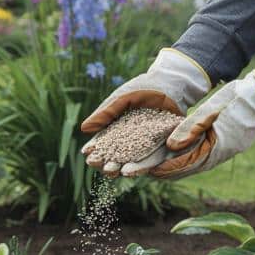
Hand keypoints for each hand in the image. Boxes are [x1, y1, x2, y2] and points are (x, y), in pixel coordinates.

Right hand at [80, 48, 209, 176]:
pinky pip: (150, 160)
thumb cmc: (144, 88)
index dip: (95, 149)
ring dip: (120, 168)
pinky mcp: (161, 148)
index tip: (88, 154)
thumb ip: (105, 114)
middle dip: (106, 163)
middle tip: (101, 165)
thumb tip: (84, 129)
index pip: (103, 143)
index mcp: (116, 128)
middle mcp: (129, 140)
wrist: (171, 84)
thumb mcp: (121, 99)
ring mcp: (145, 146)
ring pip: (130, 162)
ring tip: (113, 170)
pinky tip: (130, 171)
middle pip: (115, 157)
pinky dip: (140, 167)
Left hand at [150, 68, 254, 179]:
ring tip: (164, 169)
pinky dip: (195, 159)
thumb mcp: (208, 110)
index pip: (189, 164)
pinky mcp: (231, 144)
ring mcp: (230, 150)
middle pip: (194, 167)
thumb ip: (189, 128)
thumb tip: (171, 146)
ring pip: (202, 163)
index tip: (152, 172)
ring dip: (183, 167)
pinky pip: (209, 156)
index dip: (170, 169)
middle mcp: (224, 153)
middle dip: (173, 171)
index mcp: (219, 147)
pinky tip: (186, 158)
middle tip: (152, 174)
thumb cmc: (234, 98)